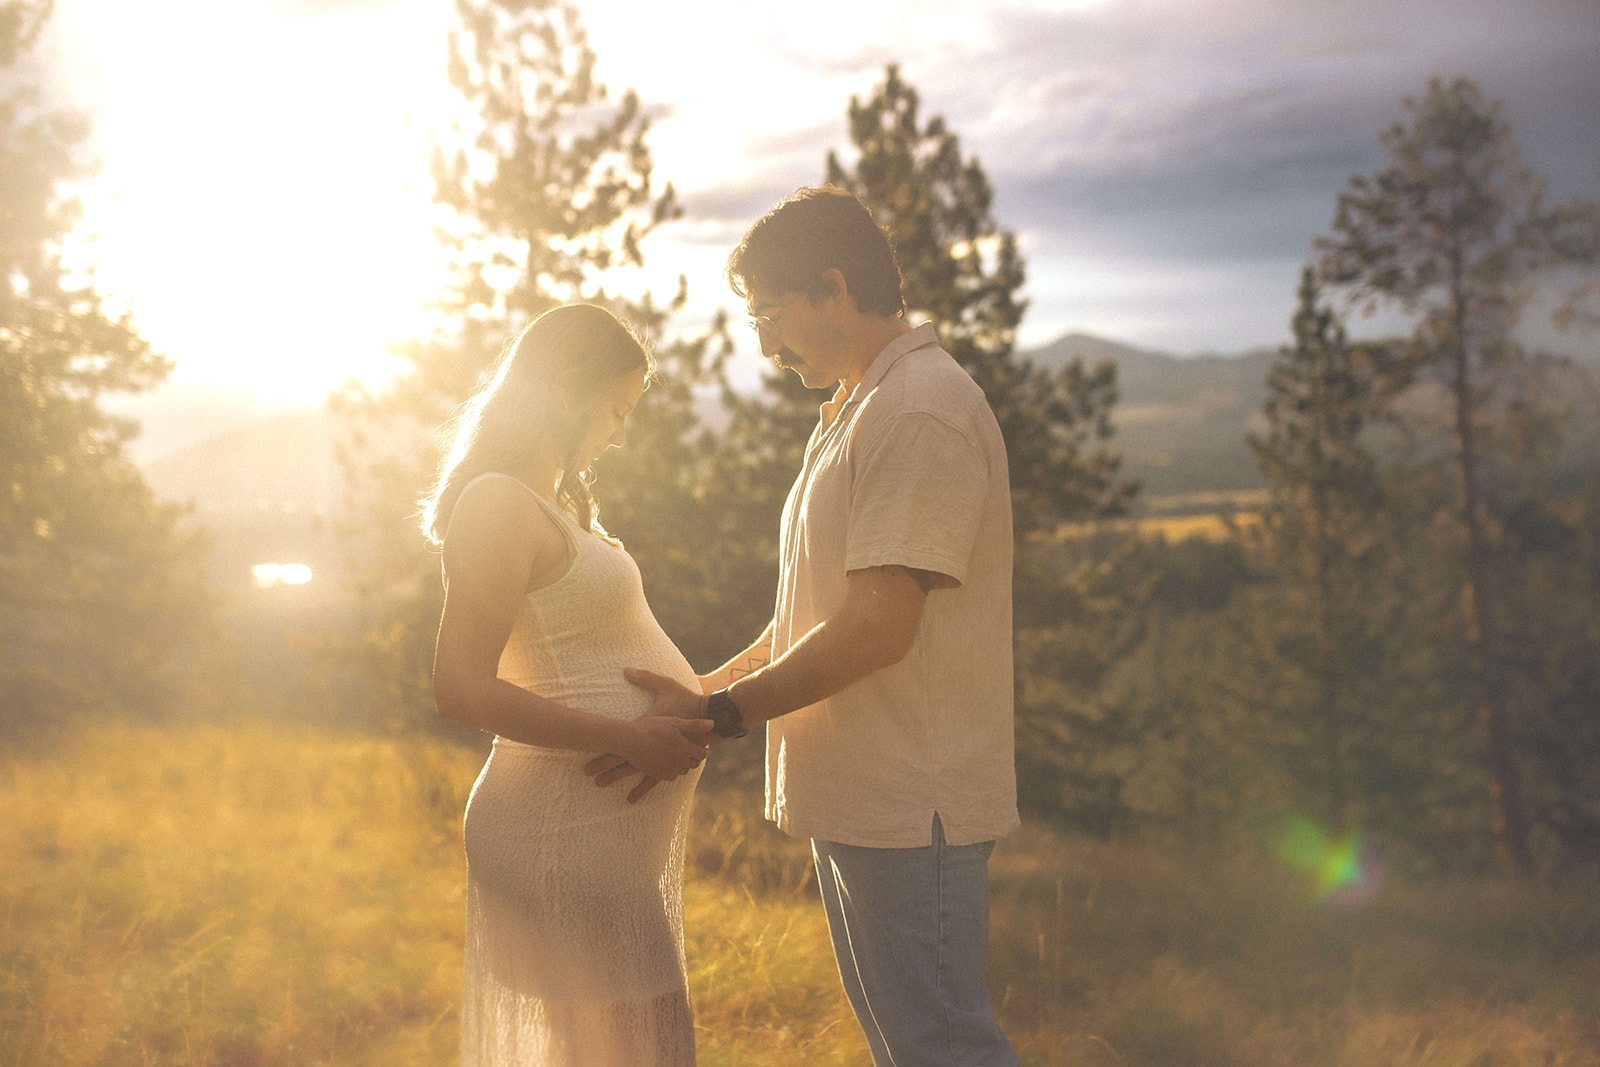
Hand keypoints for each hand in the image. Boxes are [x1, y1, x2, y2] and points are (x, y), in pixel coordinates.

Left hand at [582, 668, 712, 801]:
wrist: (710, 716)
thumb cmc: (685, 700)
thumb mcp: (665, 686)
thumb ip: (645, 677)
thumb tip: (626, 669)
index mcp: (646, 729)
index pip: (620, 741)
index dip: (603, 748)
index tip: (588, 752)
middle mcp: (651, 747)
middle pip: (622, 759)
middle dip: (603, 766)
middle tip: (587, 773)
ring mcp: (660, 758)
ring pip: (633, 772)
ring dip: (616, 777)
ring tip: (599, 784)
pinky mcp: (670, 765)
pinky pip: (653, 781)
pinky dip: (641, 789)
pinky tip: (631, 800)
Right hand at [616, 714, 713, 780]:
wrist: (629, 740)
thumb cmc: (652, 727)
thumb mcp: (675, 722)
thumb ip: (695, 725)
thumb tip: (713, 723)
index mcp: (684, 748)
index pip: (701, 754)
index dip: (704, 751)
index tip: (705, 749)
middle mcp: (678, 761)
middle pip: (694, 764)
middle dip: (696, 758)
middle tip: (695, 753)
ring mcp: (668, 769)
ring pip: (683, 771)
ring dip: (685, 765)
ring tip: (682, 757)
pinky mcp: (657, 775)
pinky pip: (671, 776)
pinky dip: (673, 770)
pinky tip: (670, 763)